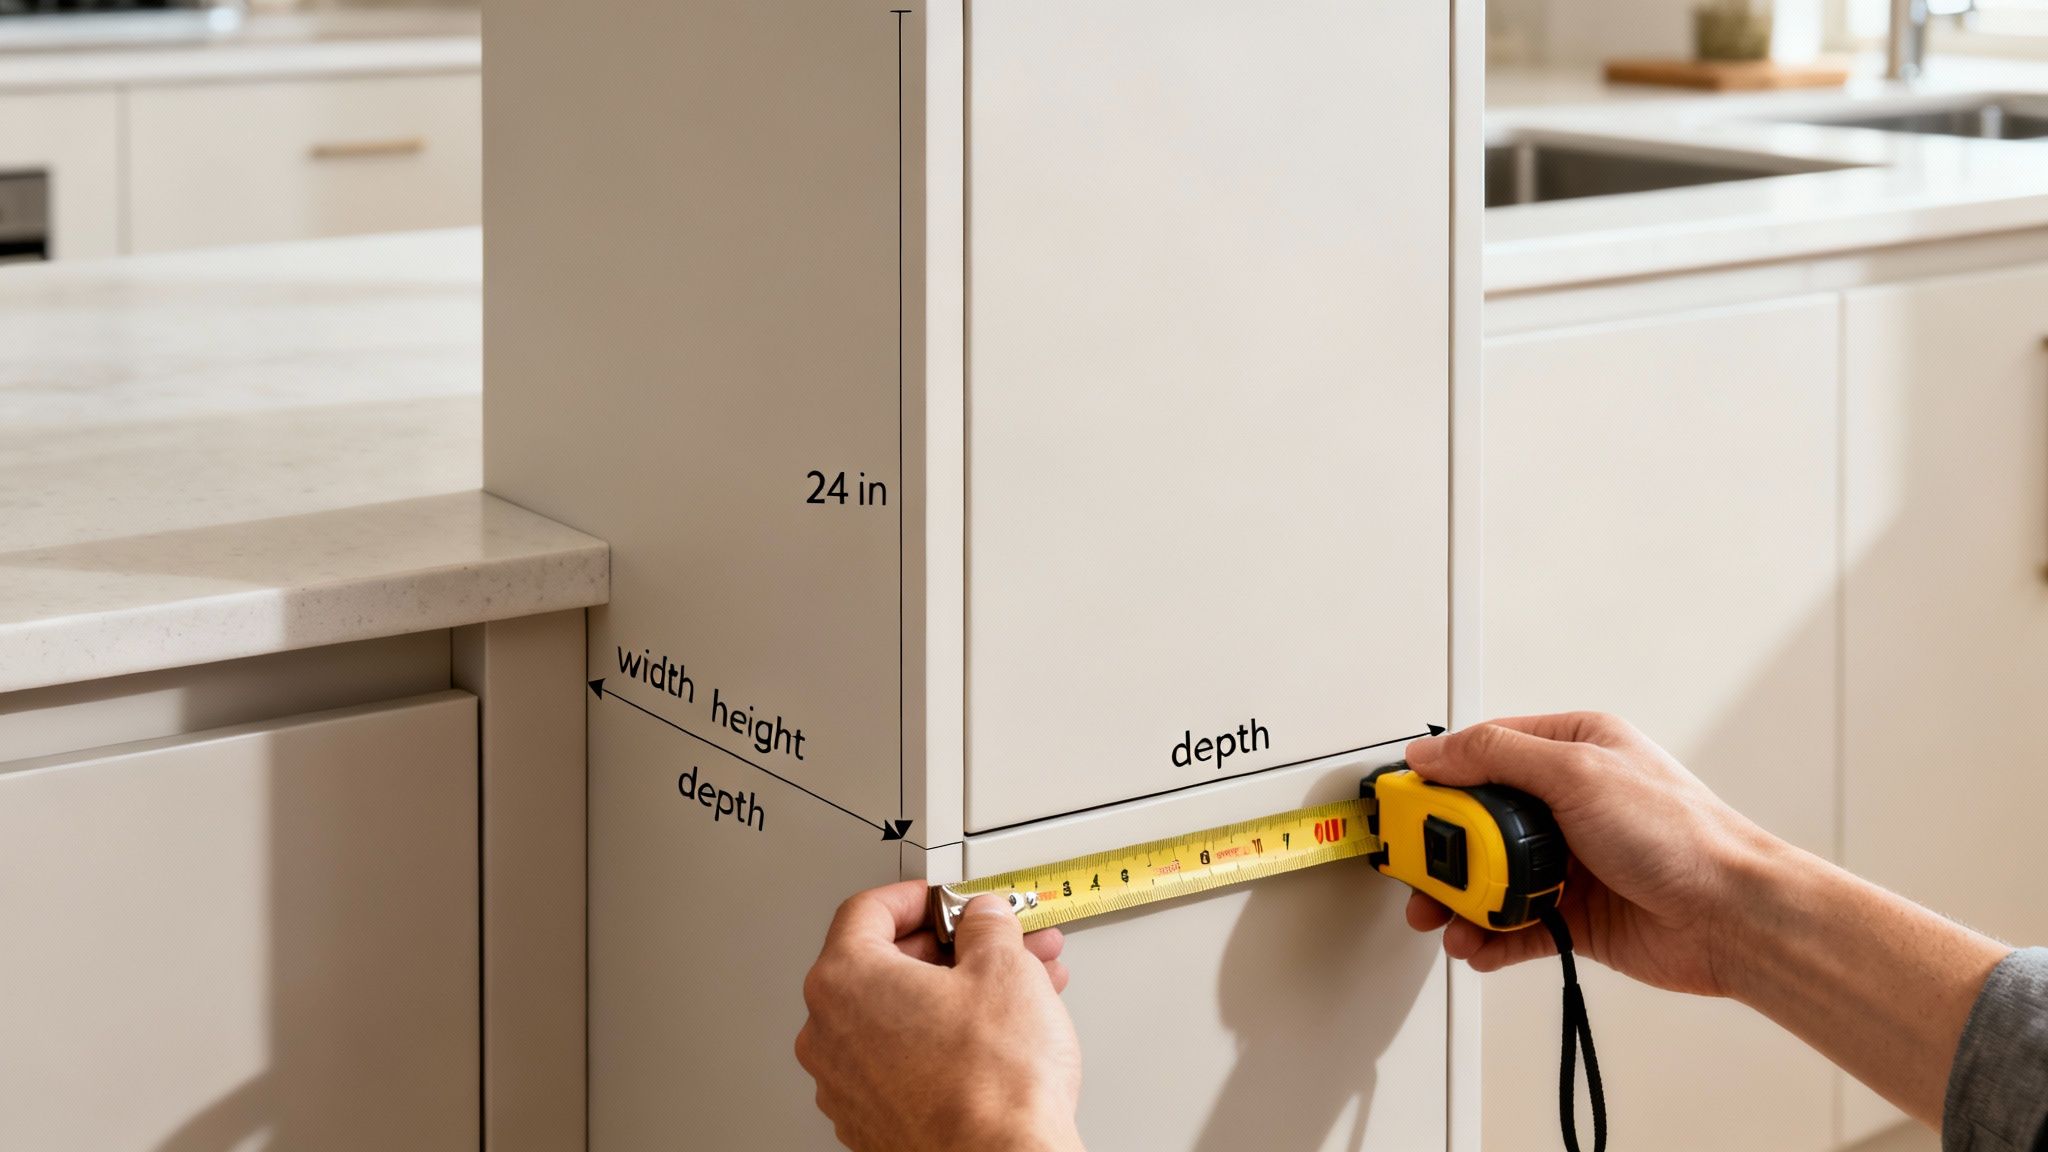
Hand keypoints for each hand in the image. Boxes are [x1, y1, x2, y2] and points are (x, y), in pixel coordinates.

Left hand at [796, 881, 1084, 1151]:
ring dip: (957, 993)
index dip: (919, 897)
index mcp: (844, 982)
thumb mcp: (1004, 967)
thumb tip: (982, 919)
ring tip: (1019, 987)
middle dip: (953, 949)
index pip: (868, 910)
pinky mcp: (872, 1121)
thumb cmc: (992, 1083)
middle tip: (996, 942)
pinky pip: (903, 1060)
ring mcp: (846, 1085)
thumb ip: (986, 925)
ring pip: (902, 1016)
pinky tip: (996, 1034)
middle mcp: (829, 1035)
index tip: (948, 901)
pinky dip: (944, 1039)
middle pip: (886, 964)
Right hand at [1399, 712, 1770, 997]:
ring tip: (1442, 919)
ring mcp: (1571, 861)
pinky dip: (1487, 938)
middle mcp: (1569, 802)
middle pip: (1477, 823)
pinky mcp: (1576, 915)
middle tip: (1417, 873)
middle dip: (1441, 852)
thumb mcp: (1579, 772)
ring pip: (1490, 878)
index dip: (1437, 781)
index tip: (1401, 806)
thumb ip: (1498, 757)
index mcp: (1572, 750)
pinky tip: (1476, 944)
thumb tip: (1435, 751)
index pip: (1483, 754)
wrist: (1734, 916)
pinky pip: (1513, 925)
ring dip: (1459, 902)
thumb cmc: (1682, 836)